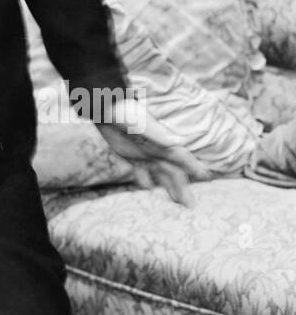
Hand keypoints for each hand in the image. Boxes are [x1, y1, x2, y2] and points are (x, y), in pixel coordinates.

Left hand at [96, 98, 212, 206]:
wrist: (106, 108)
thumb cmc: (126, 112)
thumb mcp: (142, 124)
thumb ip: (159, 135)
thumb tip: (180, 143)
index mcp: (163, 142)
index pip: (184, 157)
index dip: (196, 167)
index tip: (207, 177)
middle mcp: (158, 150)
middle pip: (174, 172)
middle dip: (183, 188)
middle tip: (191, 206)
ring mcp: (145, 154)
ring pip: (161, 176)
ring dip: (169, 188)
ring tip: (177, 203)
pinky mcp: (131, 157)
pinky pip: (142, 174)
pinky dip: (146, 183)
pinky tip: (150, 191)